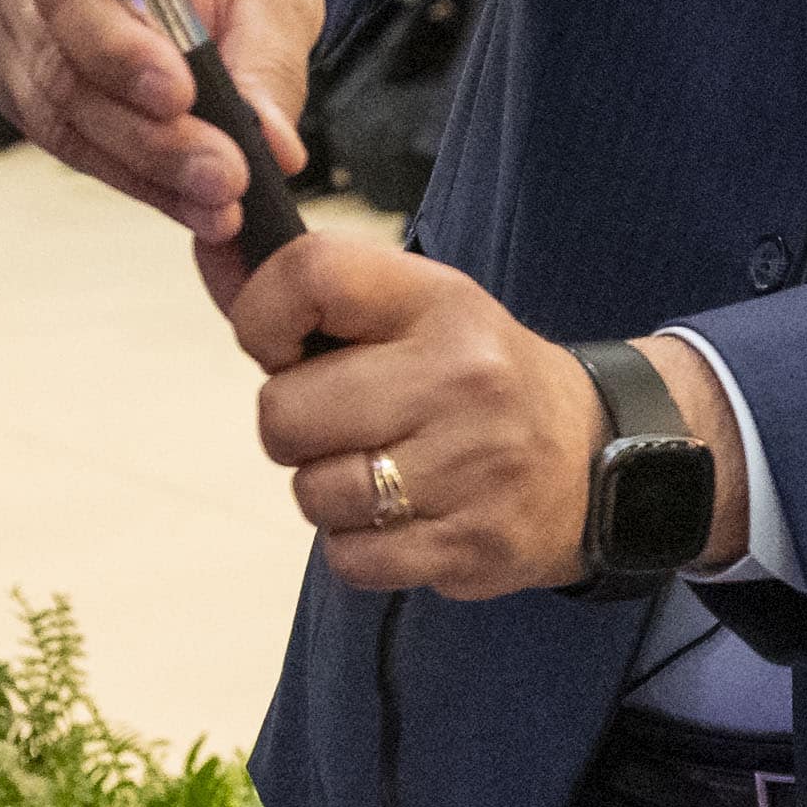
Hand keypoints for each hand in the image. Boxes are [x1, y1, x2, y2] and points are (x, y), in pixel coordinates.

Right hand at [0, 0, 325, 291]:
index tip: (182, 95)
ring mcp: (14, 43)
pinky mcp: (28, 96)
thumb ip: (266, 61)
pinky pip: (75, 148)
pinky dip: (139, 180)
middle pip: (67, 73)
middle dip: (153, 137)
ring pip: (67, 125)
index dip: (118, 49)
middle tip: (227, 177)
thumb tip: (274, 148)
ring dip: (150, 172)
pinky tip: (195, 205)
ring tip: (222, 205)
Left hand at [237, 226, 656, 597]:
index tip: (285, 348)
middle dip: (295, 428)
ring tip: (384, 472)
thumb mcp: (417, 310)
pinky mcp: (468, 545)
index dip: (261, 319)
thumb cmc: (480, 377)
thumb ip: (310, 292)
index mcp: (441, 303)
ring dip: (329, 492)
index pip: (305, 276)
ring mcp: (468, 467)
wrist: (597, 458)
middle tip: (347, 425)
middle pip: (283, 413)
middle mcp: (459, 377)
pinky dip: (359, 548)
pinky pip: (349, 558)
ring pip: (312, 494)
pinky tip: (404, 519)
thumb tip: (209, 247)